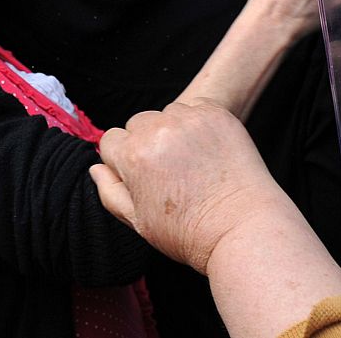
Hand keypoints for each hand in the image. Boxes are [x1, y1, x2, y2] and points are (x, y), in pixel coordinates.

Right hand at [91, 102, 292, 274]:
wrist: (243, 228)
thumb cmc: (189, 232)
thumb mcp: (139, 223)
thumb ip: (110, 192)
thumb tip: (96, 167)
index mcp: (133, 156)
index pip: (111, 141)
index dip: (123, 162)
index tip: (143, 179)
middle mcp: (158, 130)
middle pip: (138, 124)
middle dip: (146, 143)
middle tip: (170, 172)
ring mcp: (190, 119)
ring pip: (166, 114)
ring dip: (172, 131)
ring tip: (192, 163)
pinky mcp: (217, 113)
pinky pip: (195, 108)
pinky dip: (198, 124)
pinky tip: (208, 152)